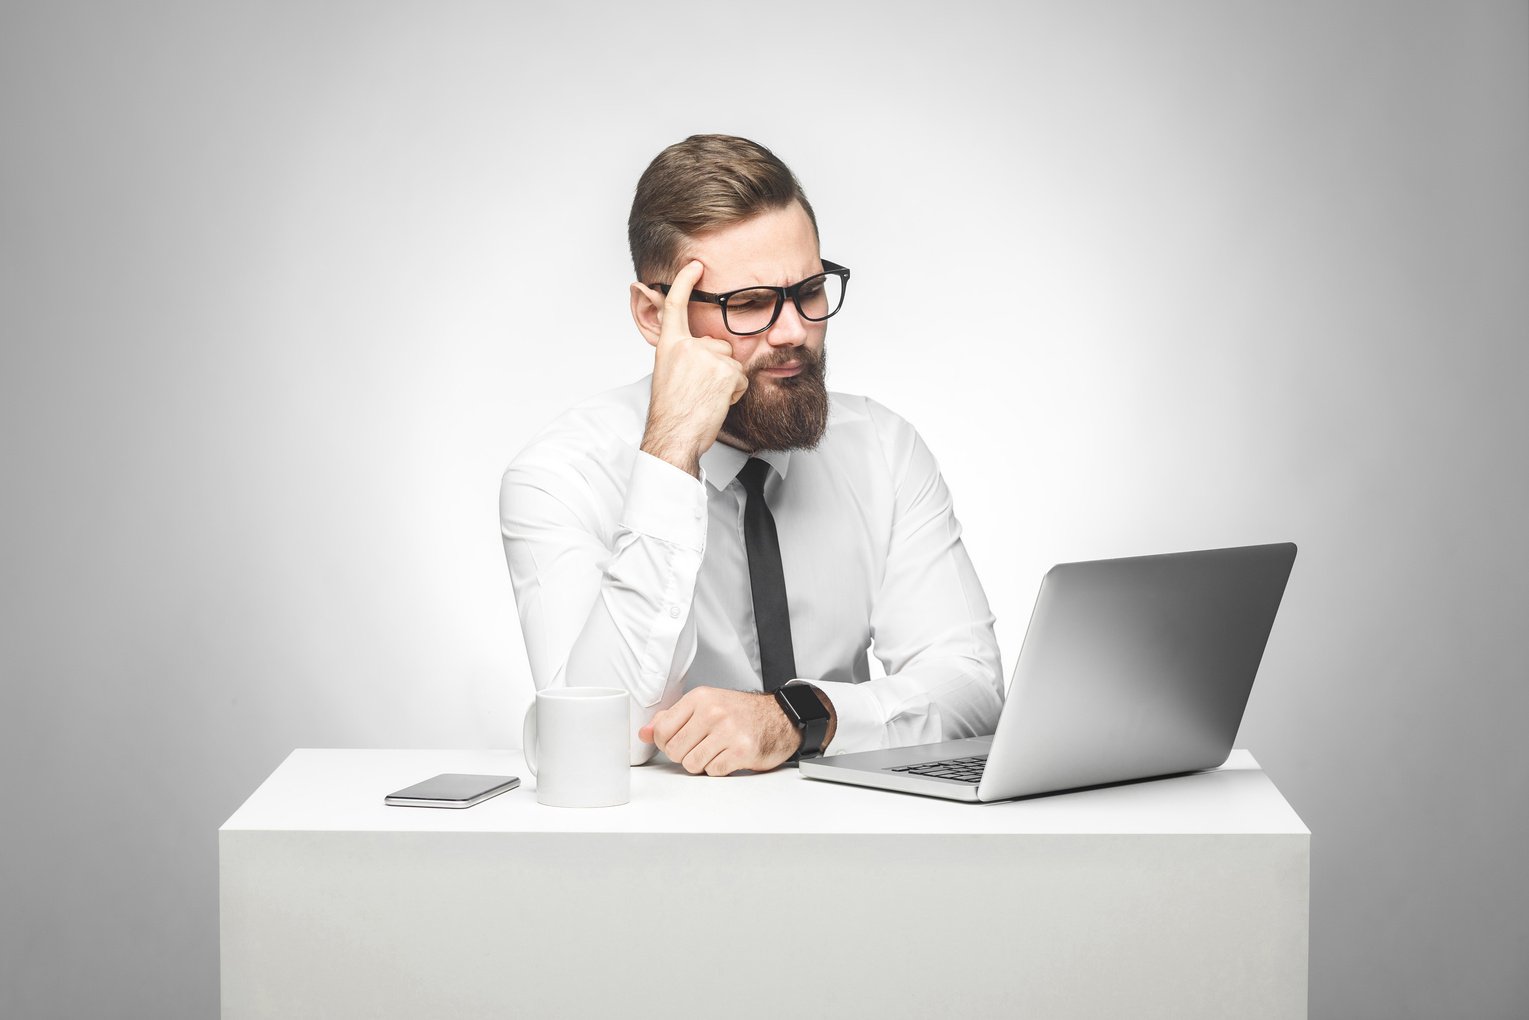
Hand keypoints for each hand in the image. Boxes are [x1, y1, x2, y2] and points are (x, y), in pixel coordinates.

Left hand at [638, 687, 798, 775]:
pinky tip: (728, 757)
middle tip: (701, 747)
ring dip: (702, 763)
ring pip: (692, 764)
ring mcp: (729, 731)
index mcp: (700, 698)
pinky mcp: (742, 751)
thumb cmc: (741, 712)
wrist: (780, 717)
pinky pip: (713, 771)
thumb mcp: (706, 705)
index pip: (662, 730)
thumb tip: (644, 733)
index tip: (678, 741)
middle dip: (684, 755)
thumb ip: (672, 718)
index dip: (665, 742)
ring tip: (716, 751)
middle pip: (675, 750)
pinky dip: (719, 769)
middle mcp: (713, 712)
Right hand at [640, 260, 747, 476]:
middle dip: (717, 364)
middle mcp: (687, 346)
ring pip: (732, 360)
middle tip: (699, 388)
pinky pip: (741, 376)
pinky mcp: (725, 371)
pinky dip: (735, 391)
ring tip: (706, 396)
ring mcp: (707, 357)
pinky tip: (716, 401)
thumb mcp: (668, 373)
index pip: (676, 304)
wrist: (674, 434)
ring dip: (727, 380)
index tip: (695, 265)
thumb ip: (682, 353)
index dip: (684, 281)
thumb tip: (700, 343)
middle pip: (719, 343)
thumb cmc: (671, 411)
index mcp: (669, 345)